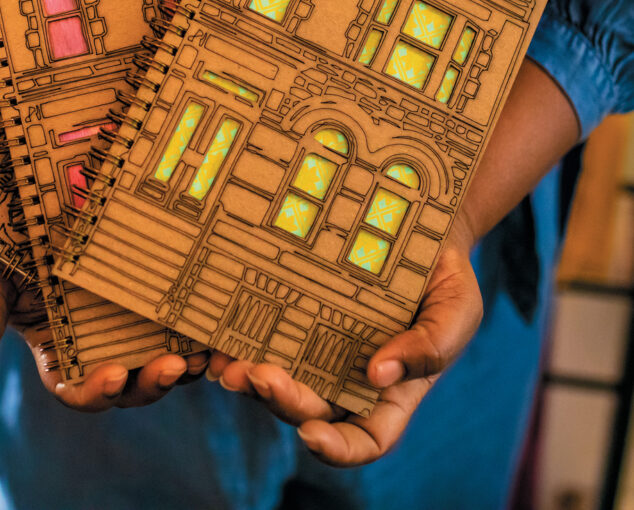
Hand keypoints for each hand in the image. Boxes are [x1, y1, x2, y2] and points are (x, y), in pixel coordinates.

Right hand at [0, 249, 208, 411]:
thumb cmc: (3, 235)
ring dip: (186, 363)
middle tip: (173, 367)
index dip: (93, 391)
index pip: (74, 387)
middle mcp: (97, 340)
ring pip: (162, 356)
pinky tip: (216, 316)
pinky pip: (182, 315)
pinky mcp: (158, 286)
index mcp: (56, 348)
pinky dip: (199, 325)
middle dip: (150, 382)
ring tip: (204, 353)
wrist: (33, 189)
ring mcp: (130, 315)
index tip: (110, 377)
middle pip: (128, 382)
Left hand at [206, 216, 481, 466]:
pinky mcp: (296, 312)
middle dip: (282, 402)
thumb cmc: (445, 280)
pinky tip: (221, 333)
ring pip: (279, 378)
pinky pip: (265, 333)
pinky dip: (240, 339)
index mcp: (391, 393)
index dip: (336, 449)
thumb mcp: (456, 311)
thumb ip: (431, 348)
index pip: (363, 440)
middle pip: (310, 411)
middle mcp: (347, 378)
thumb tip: (378, 377)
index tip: (310, 436)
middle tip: (258, 376)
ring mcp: (318, 346)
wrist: (421, 228)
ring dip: (250, 380)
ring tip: (228, 364)